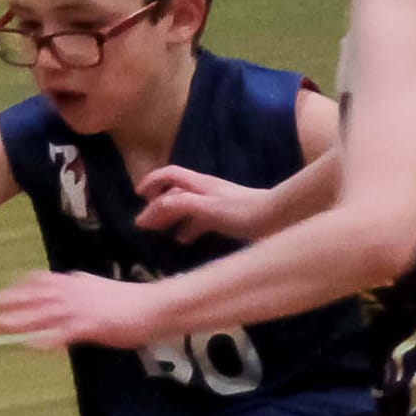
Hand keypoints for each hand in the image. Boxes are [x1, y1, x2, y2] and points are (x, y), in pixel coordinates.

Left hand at [0, 270, 164, 349]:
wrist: (157, 307)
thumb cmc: (131, 302)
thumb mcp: (97, 291)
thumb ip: (78, 293)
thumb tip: (61, 298)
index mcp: (75, 283)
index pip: (39, 282)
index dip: (15, 287)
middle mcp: (73, 292)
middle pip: (33, 295)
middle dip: (6, 299)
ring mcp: (81, 308)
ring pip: (41, 313)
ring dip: (16, 319)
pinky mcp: (92, 326)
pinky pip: (63, 333)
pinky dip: (46, 338)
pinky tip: (30, 344)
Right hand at [135, 165, 271, 242]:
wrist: (277, 218)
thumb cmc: (243, 211)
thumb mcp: (207, 208)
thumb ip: (179, 205)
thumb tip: (151, 209)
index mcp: (199, 184)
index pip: (169, 175)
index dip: (151, 182)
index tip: (137, 197)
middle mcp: (205, 190)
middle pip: (175, 191)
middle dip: (158, 204)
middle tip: (144, 223)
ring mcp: (215, 203)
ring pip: (187, 207)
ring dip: (171, 217)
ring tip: (160, 233)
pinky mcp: (225, 217)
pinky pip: (200, 220)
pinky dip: (188, 228)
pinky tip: (184, 240)